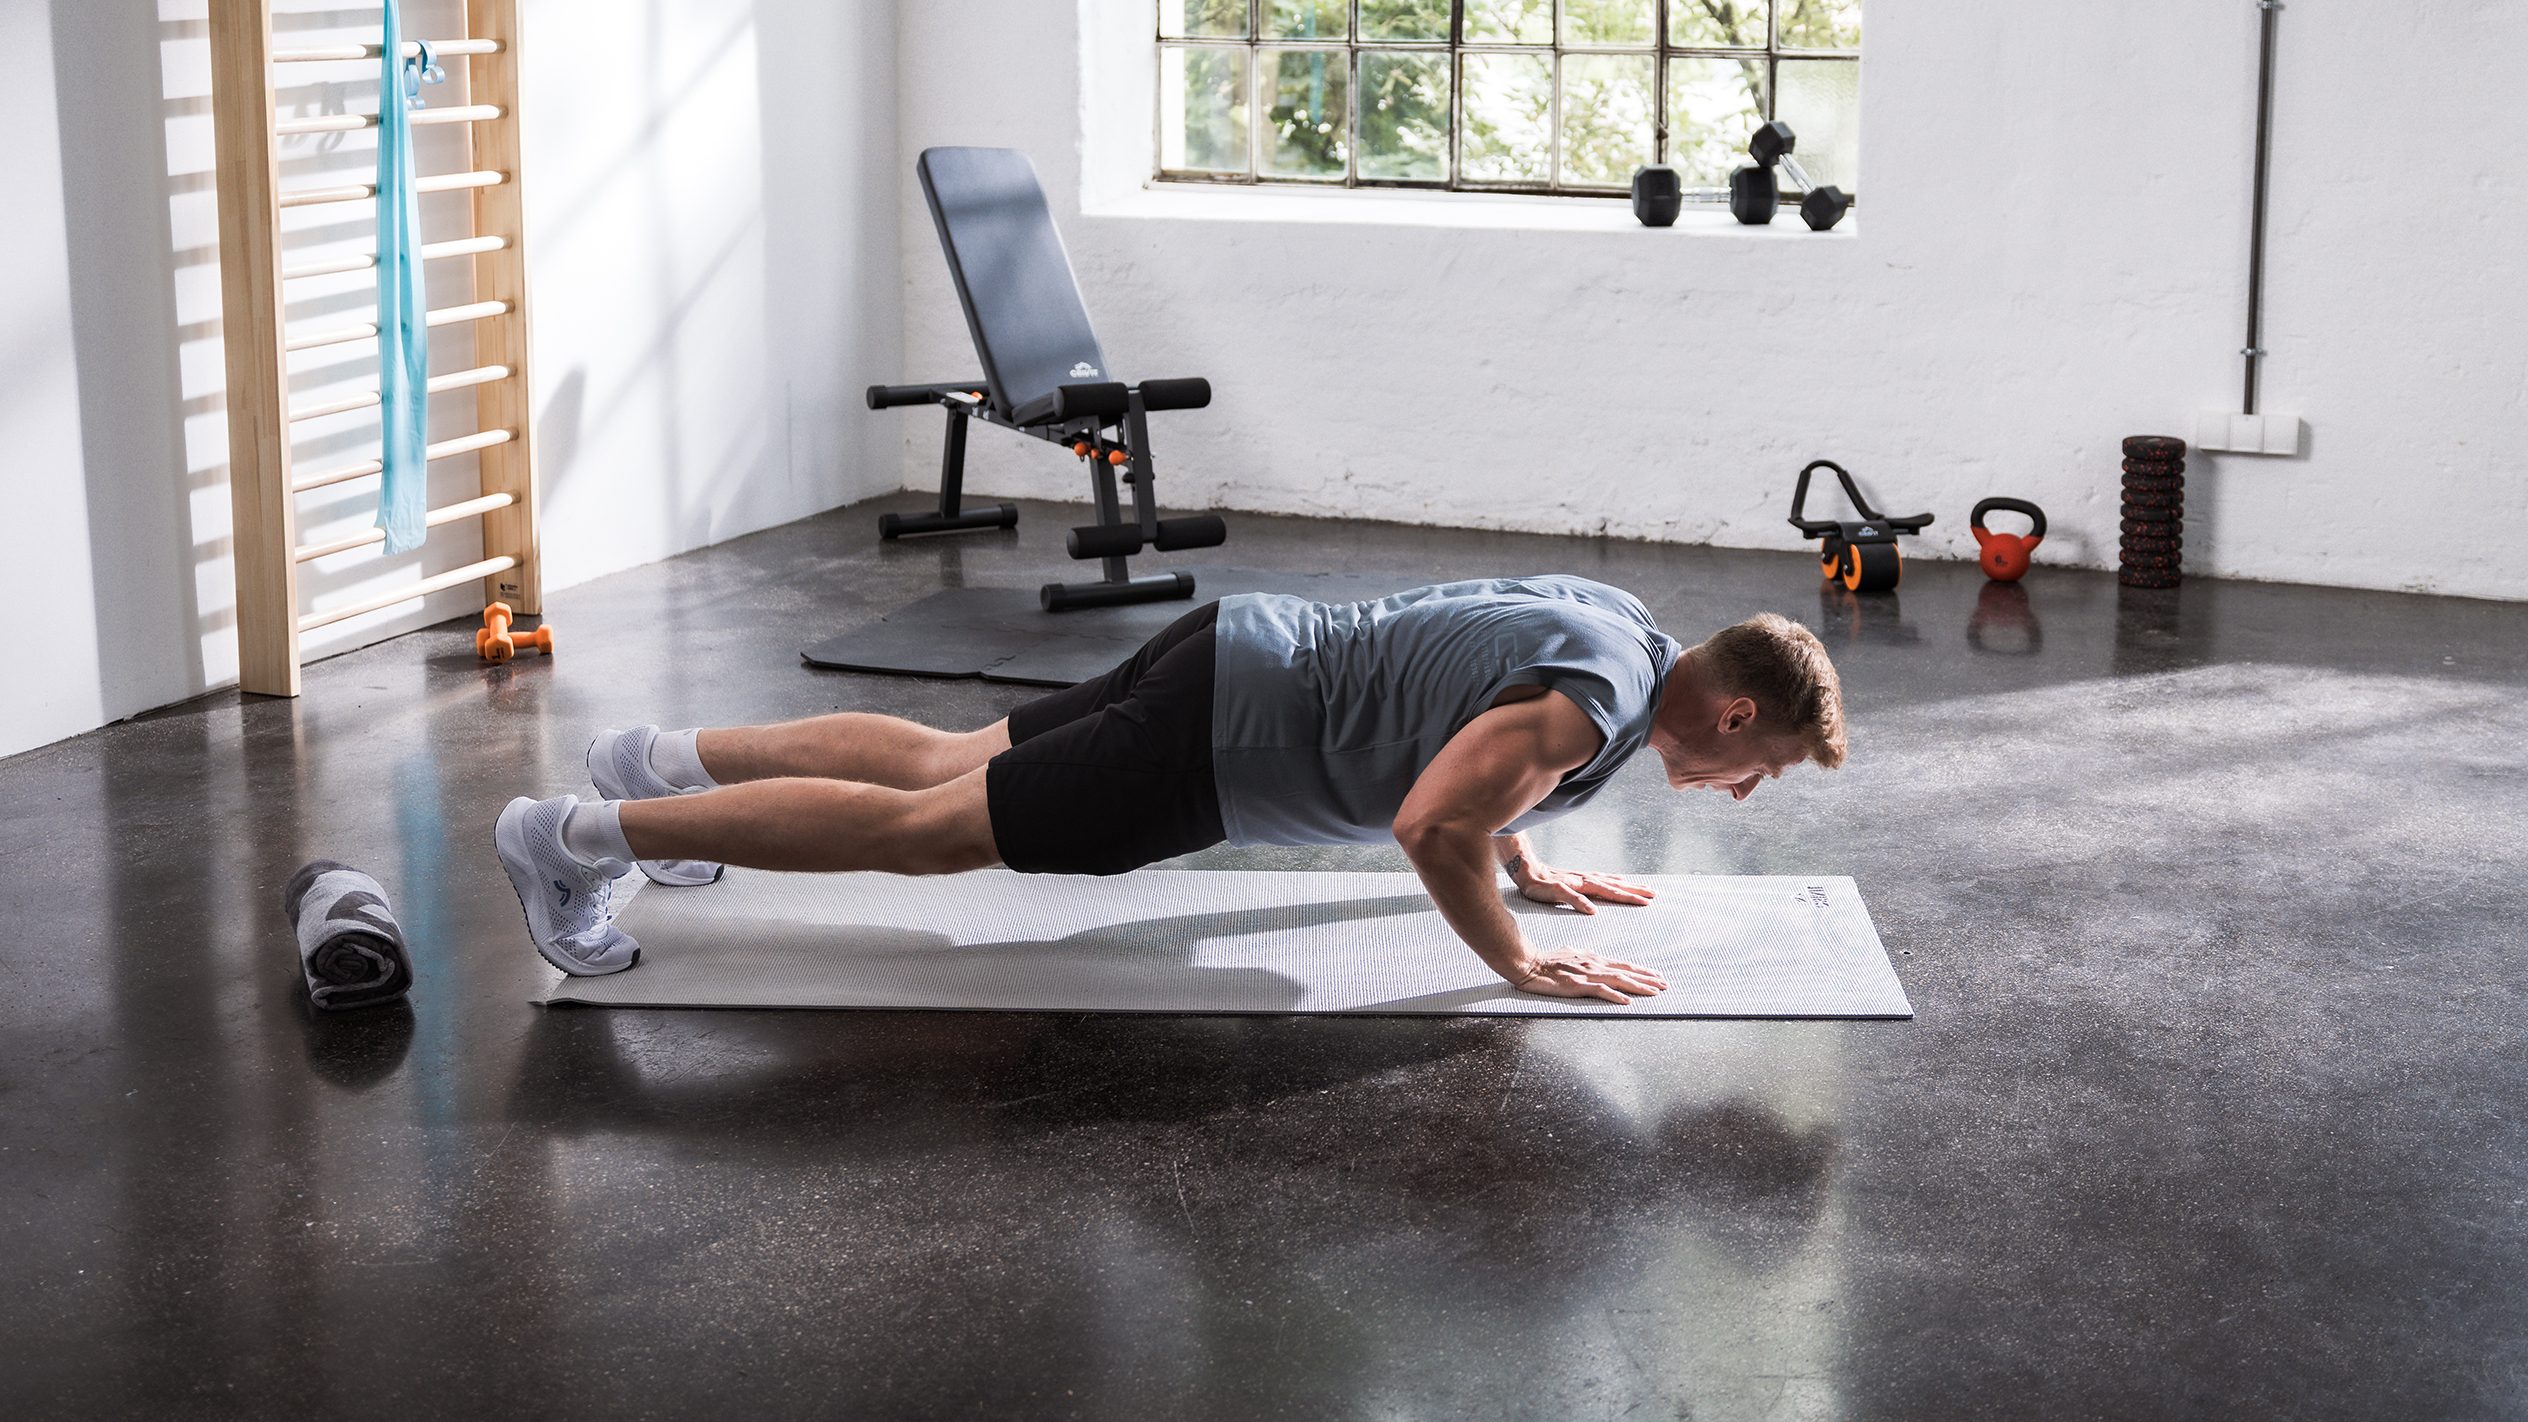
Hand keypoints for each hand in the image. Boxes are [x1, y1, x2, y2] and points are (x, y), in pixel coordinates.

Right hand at [1508, 952, 1668, 1003]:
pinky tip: (1626, 1001)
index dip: (1641, 971)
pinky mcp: (1577, 986)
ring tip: (1655, 992)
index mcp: (1593, 959)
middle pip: (1626, 972)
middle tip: (1666, 984)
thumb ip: (1584, 959)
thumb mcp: (1571, 956)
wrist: (1528, 963)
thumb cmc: (1547, 961)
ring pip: (1618, 980)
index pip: (1622, 965)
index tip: (1656, 976)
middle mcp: (1594, 965)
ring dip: (1638, 986)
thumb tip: (1592, 959)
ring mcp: (1586, 975)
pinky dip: (1615, 996)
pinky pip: (1599, 991)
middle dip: (1648, 979)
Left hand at [1510, 857, 1656, 915]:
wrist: (1525, 869)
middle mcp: (1587, 879)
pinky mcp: (1578, 877)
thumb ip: (1572, 901)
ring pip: (1612, 880)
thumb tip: (1593, 910)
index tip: (1646, 902)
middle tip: (1654, 894)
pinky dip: (1615, 880)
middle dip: (1636, 890)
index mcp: (1584, 885)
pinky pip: (1603, 878)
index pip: (1612, 892)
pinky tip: (1618, 881)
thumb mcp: (1552, 894)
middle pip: (1617, 885)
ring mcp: (1584, 877)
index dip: (1629, 897)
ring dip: (1628, 884)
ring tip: (1644, 887)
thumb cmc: (1537, 886)